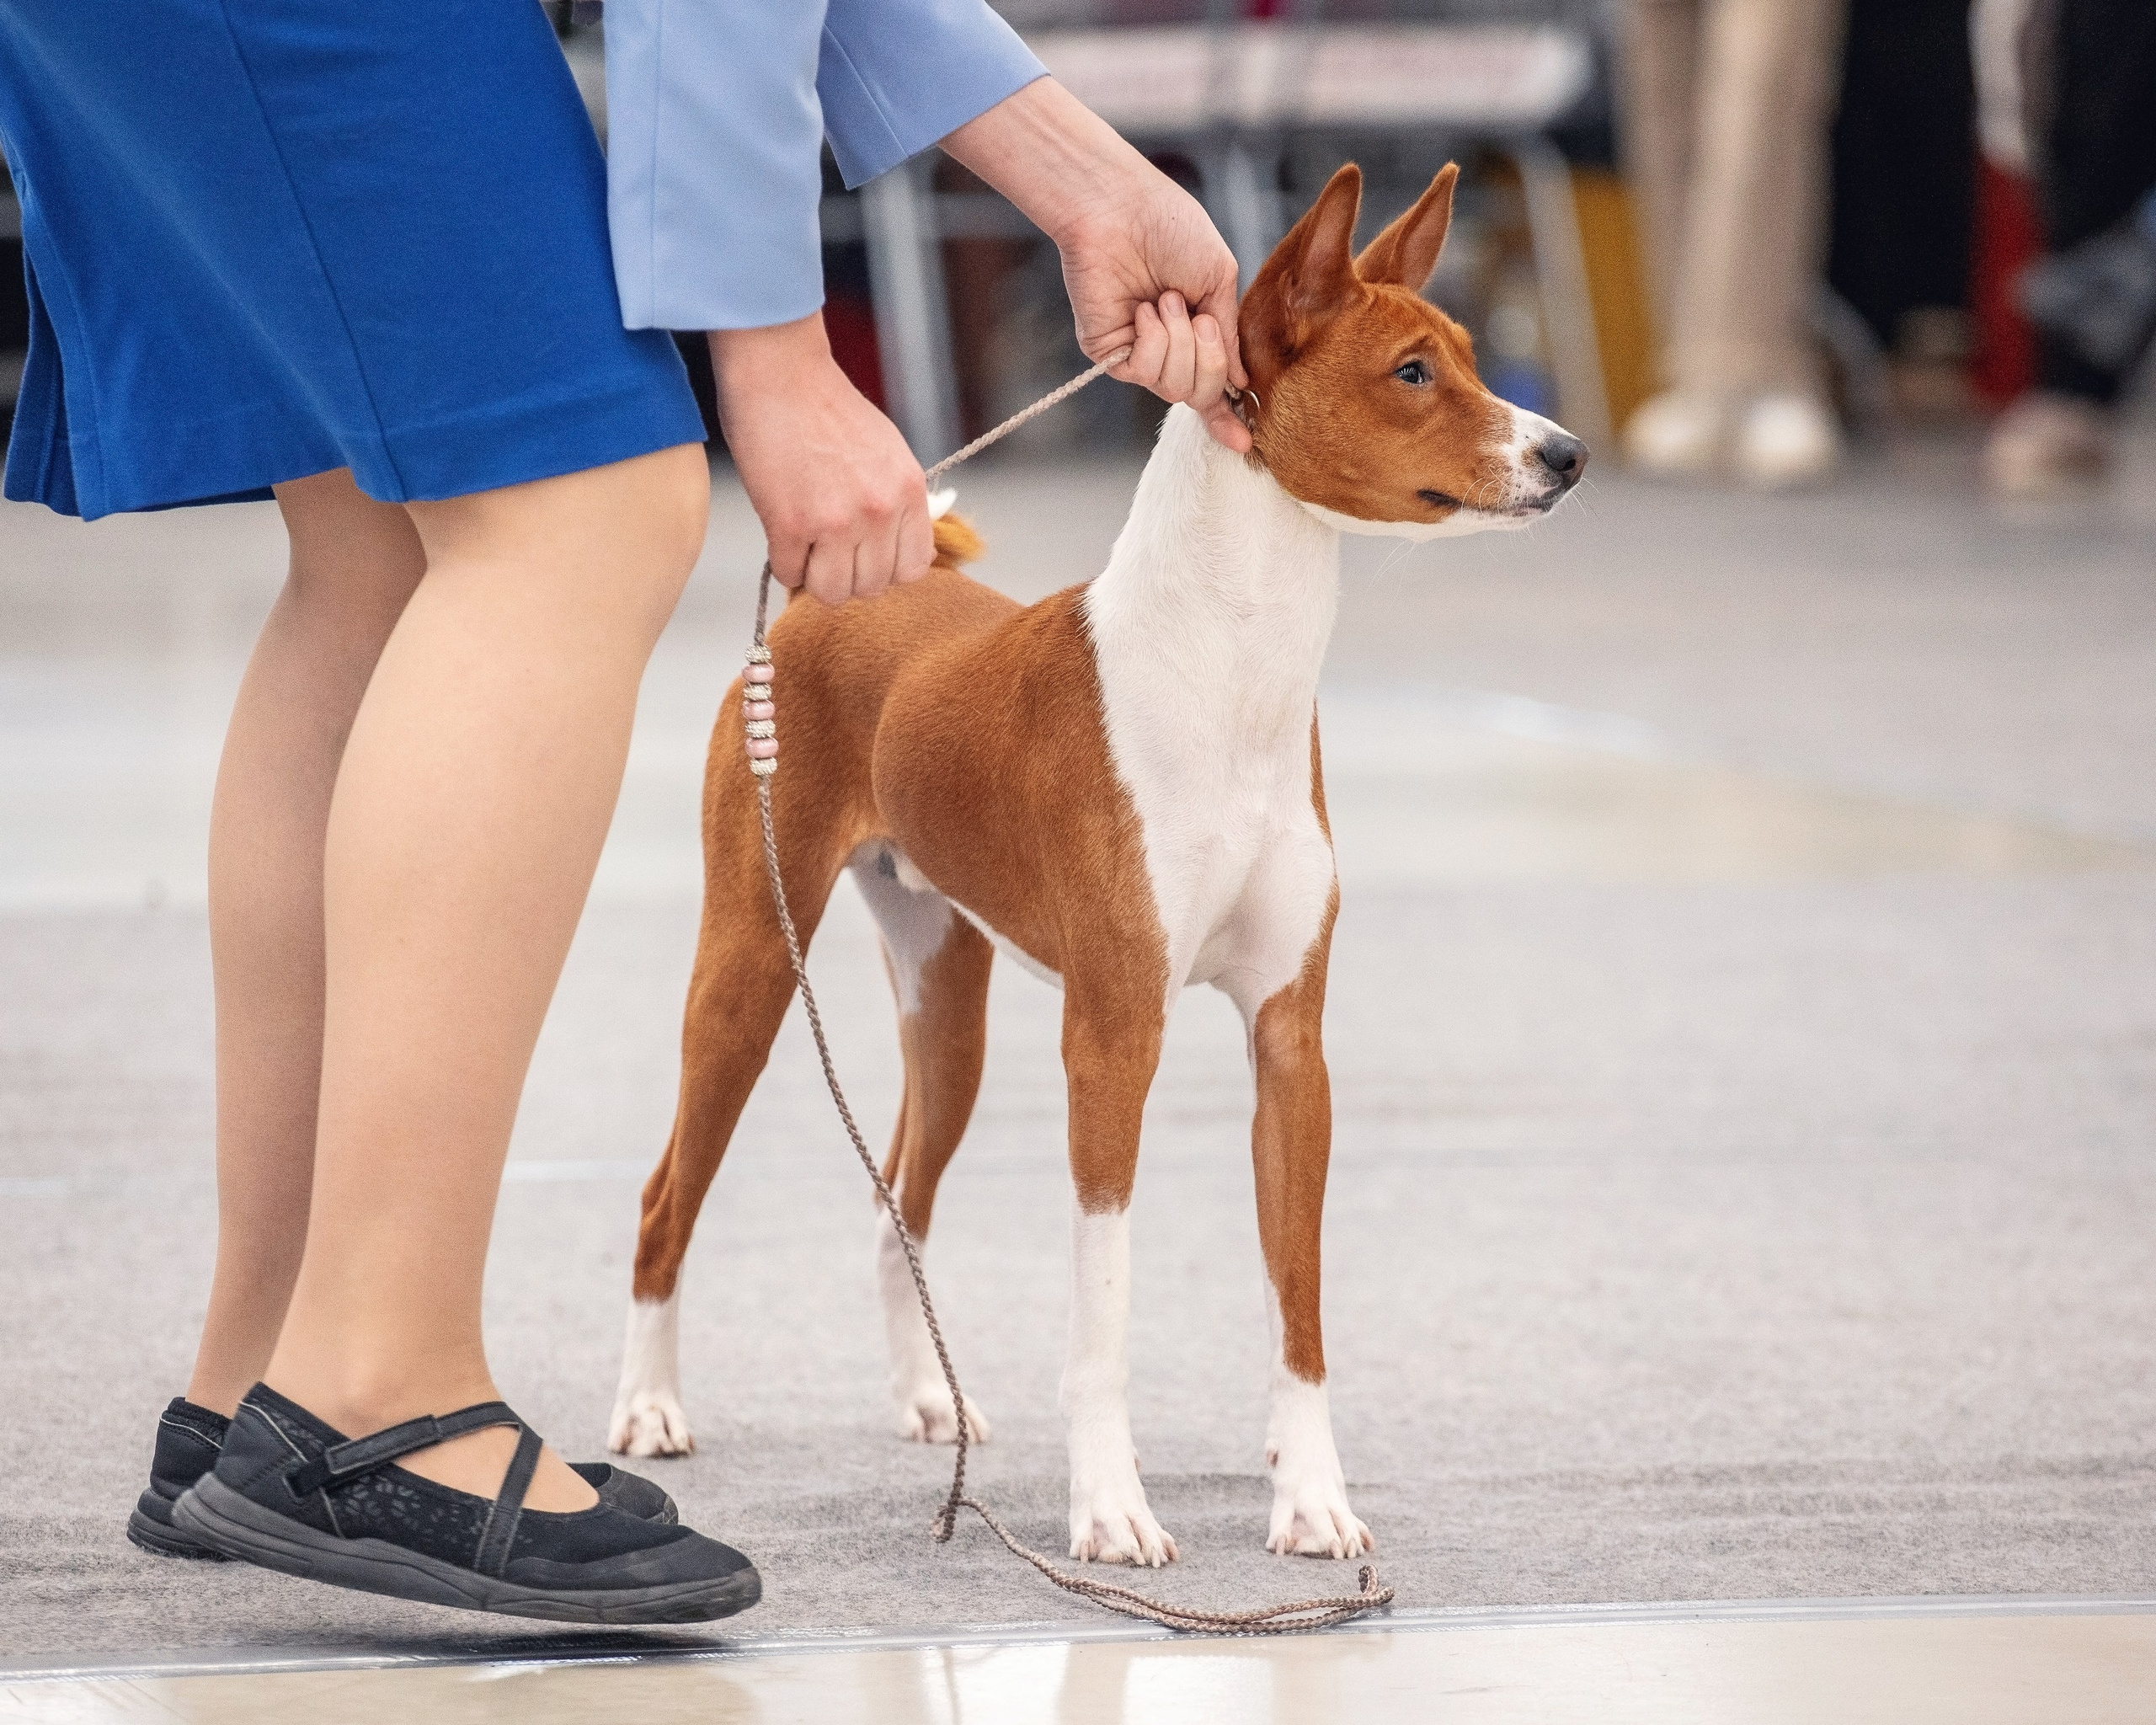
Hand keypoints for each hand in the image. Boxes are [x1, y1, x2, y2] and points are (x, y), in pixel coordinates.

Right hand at [708, 315, 932, 604]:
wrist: (781, 372)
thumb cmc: (829, 407)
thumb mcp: (889, 452)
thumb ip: (898, 501)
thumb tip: (897, 546)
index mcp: (908, 492)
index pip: (913, 570)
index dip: (885, 569)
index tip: (865, 555)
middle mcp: (879, 511)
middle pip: (870, 588)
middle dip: (847, 577)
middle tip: (827, 552)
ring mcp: (835, 521)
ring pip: (832, 593)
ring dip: (815, 578)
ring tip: (805, 550)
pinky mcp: (789, 523)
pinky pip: (789, 575)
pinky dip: (783, 563)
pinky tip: (782, 536)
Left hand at [944, 80, 1251, 453]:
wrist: (1121, 211)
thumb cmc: (1170, 230)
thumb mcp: (1219, 280)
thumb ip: (1229, 332)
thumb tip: (1241, 384)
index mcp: (1198, 331)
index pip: (1213, 385)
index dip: (1227, 416)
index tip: (1244, 444)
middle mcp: (1168, 348)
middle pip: (1200, 393)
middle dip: (1211, 360)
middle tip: (1199, 317)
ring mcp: (1139, 354)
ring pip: (1176, 387)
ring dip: (1180, 341)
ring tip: (1165, 300)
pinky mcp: (1110, 354)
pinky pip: (1146, 372)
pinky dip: (1155, 338)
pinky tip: (1143, 309)